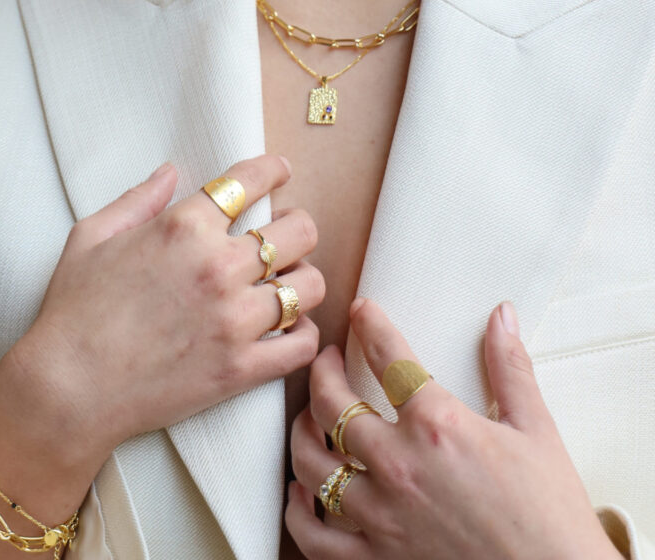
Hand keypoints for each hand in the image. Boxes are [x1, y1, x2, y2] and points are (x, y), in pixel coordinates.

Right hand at [0, 154, 324, 474]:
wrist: (69, 388)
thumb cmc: (72, 313)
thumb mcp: (90, 238)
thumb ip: (137, 200)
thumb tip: (170, 172)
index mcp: (183, 227)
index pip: (250, 181)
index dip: (273, 171)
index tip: (281, 172)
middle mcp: (218, 267)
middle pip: (299, 230)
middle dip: (295, 228)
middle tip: (283, 240)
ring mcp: (235, 320)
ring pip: (311, 285)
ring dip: (302, 281)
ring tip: (286, 287)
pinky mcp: (242, 368)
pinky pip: (304, 343)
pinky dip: (303, 333)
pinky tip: (286, 330)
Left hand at [286, 299, 622, 559]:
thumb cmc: (549, 515)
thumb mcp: (537, 431)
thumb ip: (510, 368)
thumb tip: (501, 316)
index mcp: (437, 426)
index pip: (389, 357)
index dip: (371, 325)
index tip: (362, 312)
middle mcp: (398, 465)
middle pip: (331, 404)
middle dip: (322, 371)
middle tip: (328, 360)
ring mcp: (379, 514)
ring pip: (310, 463)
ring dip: (303, 432)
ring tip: (310, 417)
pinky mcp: (372, 558)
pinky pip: (312, 533)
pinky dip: (298, 509)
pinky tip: (301, 490)